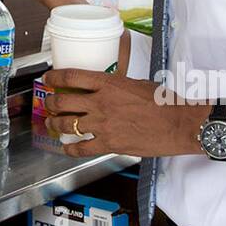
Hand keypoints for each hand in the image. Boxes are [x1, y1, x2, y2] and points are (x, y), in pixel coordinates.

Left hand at [43, 34, 194, 157]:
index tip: (48, 78)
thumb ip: (118, 85)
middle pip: (63, 101)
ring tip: (51, 124)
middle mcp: (101, 103)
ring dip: (55, 124)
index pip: (71, 76)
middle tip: (48, 103)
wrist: (178, 124)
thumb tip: (109, 87)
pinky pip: (81, 148)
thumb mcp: (137, 83)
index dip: (54, 77)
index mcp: (108, 84)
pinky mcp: (109, 144)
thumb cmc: (164, 102)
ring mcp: (103, 125)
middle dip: (50, 103)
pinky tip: (66, 147)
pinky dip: (70, 148)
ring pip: (67, 124)